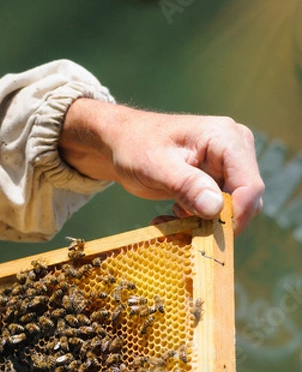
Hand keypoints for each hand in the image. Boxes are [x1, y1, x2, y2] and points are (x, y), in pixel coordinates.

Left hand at [58, 99, 264, 234]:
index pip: (249, 185)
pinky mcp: (218, 181)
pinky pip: (219, 210)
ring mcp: (229, 166)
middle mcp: (236, 150)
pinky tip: (173, 214)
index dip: (235, 215)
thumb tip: (216, 208)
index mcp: (226, 138)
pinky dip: (198, 219)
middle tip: (182, 226)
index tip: (207, 233)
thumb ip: (187, 185)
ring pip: (233, 209)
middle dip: (217, 221)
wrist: (122, 143)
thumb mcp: (156, 167)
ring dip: (205, 222)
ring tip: (172, 216)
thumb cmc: (135, 147)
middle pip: (245, 200)